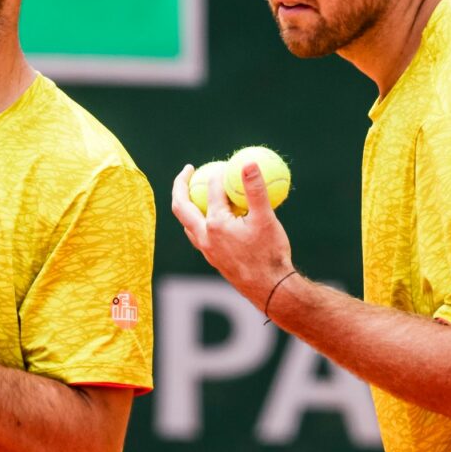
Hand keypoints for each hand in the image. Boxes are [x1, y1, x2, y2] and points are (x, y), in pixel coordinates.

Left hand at [171, 160, 294, 308]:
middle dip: (180, 185)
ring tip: (194, 192)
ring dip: (186, 205)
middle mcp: (205, 237)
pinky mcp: (212, 259)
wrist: (270, 289)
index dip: (218, 174)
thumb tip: (248, 162)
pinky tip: (213, 218)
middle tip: (188, 169)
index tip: (226, 164)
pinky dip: (199, 221)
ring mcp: (206, 250)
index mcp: (216, 224)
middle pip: (181, 206)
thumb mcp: (266, 218)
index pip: (212, 190)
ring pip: (187, 223)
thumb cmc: (269, 254)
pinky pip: (197, 235)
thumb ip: (255, 189)